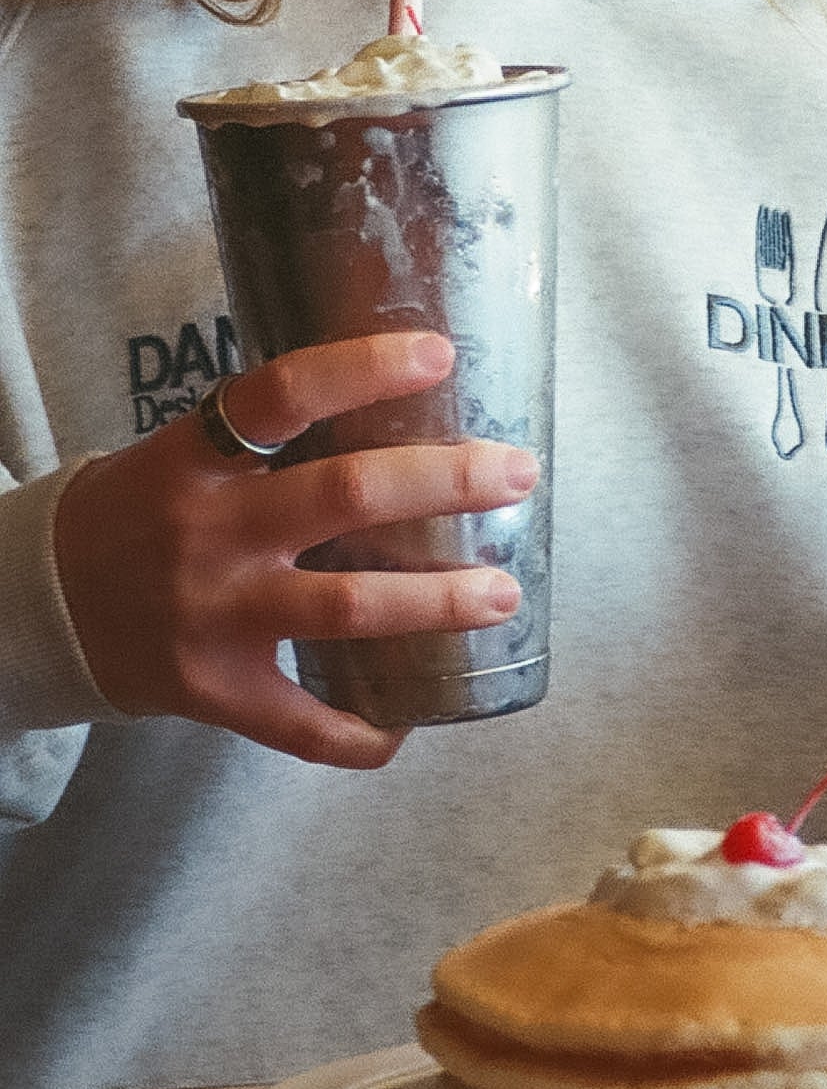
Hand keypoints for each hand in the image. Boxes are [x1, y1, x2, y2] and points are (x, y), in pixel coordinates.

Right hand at [53, 332, 538, 767]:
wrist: (42, 606)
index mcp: (197, 460)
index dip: (362, 369)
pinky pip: (304, 724)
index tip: (441, 355)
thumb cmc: (140, 516)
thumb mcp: (186, 457)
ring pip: (348, 607)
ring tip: (502, 594)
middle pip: (345, 496)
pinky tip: (411, 722)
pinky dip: (364, 732)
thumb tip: (401, 403)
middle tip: (517, 474)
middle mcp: (209, 532)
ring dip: (438, 601)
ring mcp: (214, 616)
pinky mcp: (214, 690)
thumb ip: (272, 440)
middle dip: (446, 483)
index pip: (281, 396)